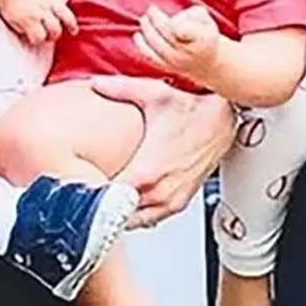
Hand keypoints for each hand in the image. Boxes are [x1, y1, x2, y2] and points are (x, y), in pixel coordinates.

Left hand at [0, 0, 79, 45]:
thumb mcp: (9, 19)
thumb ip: (21, 28)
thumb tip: (29, 35)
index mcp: (30, 20)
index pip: (39, 37)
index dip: (38, 40)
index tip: (36, 40)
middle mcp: (42, 11)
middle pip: (54, 28)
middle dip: (54, 35)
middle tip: (53, 37)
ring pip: (64, 13)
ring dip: (70, 22)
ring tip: (73, 30)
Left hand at [87, 74, 235, 226]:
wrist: (226, 121)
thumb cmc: (195, 111)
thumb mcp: (155, 96)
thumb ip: (121, 89)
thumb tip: (95, 83)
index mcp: (146, 172)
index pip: (106, 201)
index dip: (90, 196)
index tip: (79, 187)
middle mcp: (158, 192)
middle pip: (117, 215)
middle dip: (102, 205)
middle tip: (88, 193)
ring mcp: (170, 201)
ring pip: (134, 222)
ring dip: (120, 213)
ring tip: (106, 199)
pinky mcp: (179, 203)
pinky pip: (151, 220)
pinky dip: (138, 214)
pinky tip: (129, 201)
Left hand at [133, 3, 225, 87]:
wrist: (208, 62)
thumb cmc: (204, 33)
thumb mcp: (205, 19)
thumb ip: (193, 14)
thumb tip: (172, 21)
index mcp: (202, 40)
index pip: (184, 32)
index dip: (174, 24)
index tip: (172, 18)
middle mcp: (188, 54)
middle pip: (166, 35)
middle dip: (155, 20)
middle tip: (151, 10)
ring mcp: (176, 63)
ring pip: (156, 47)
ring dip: (147, 31)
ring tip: (144, 19)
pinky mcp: (167, 68)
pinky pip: (150, 57)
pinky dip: (141, 45)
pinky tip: (138, 35)